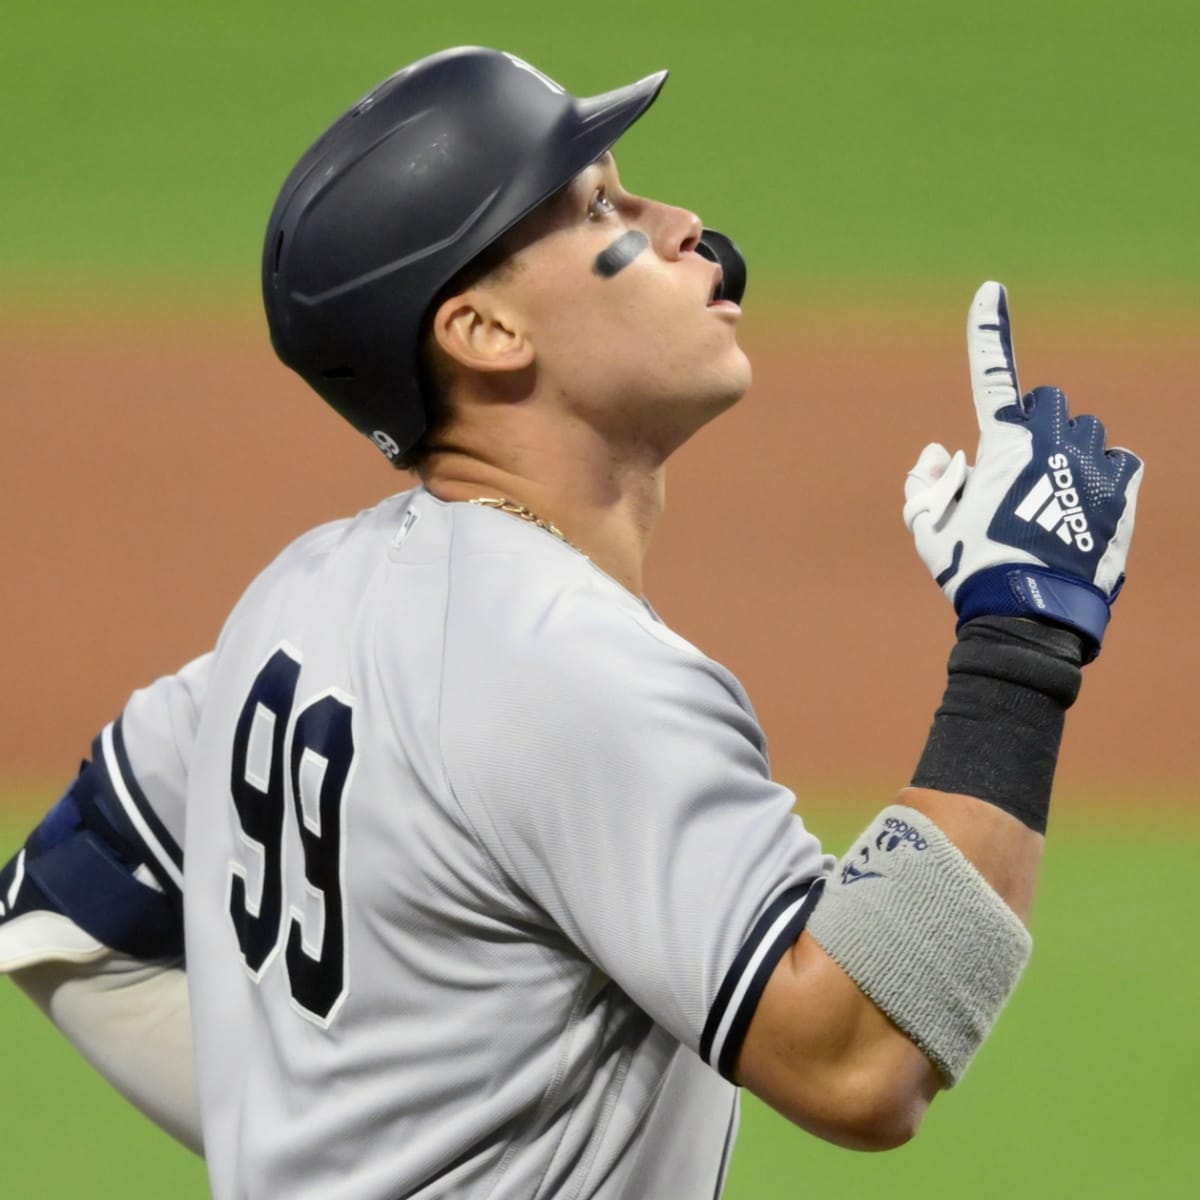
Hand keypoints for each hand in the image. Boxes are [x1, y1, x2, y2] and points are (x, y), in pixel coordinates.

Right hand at [903, 281, 1143, 659]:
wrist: (1028, 613)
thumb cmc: (972, 569)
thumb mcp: (927, 529)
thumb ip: (926, 481)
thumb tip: (946, 451)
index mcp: (1002, 447)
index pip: (992, 375)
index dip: (988, 332)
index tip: (991, 291)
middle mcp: (1053, 444)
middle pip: (1049, 403)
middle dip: (1032, 424)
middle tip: (1016, 467)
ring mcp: (1092, 467)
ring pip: (1088, 431)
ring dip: (1068, 449)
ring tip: (1051, 496)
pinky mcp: (1122, 494)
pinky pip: (1122, 461)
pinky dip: (1103, 473)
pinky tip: (1084, 504)